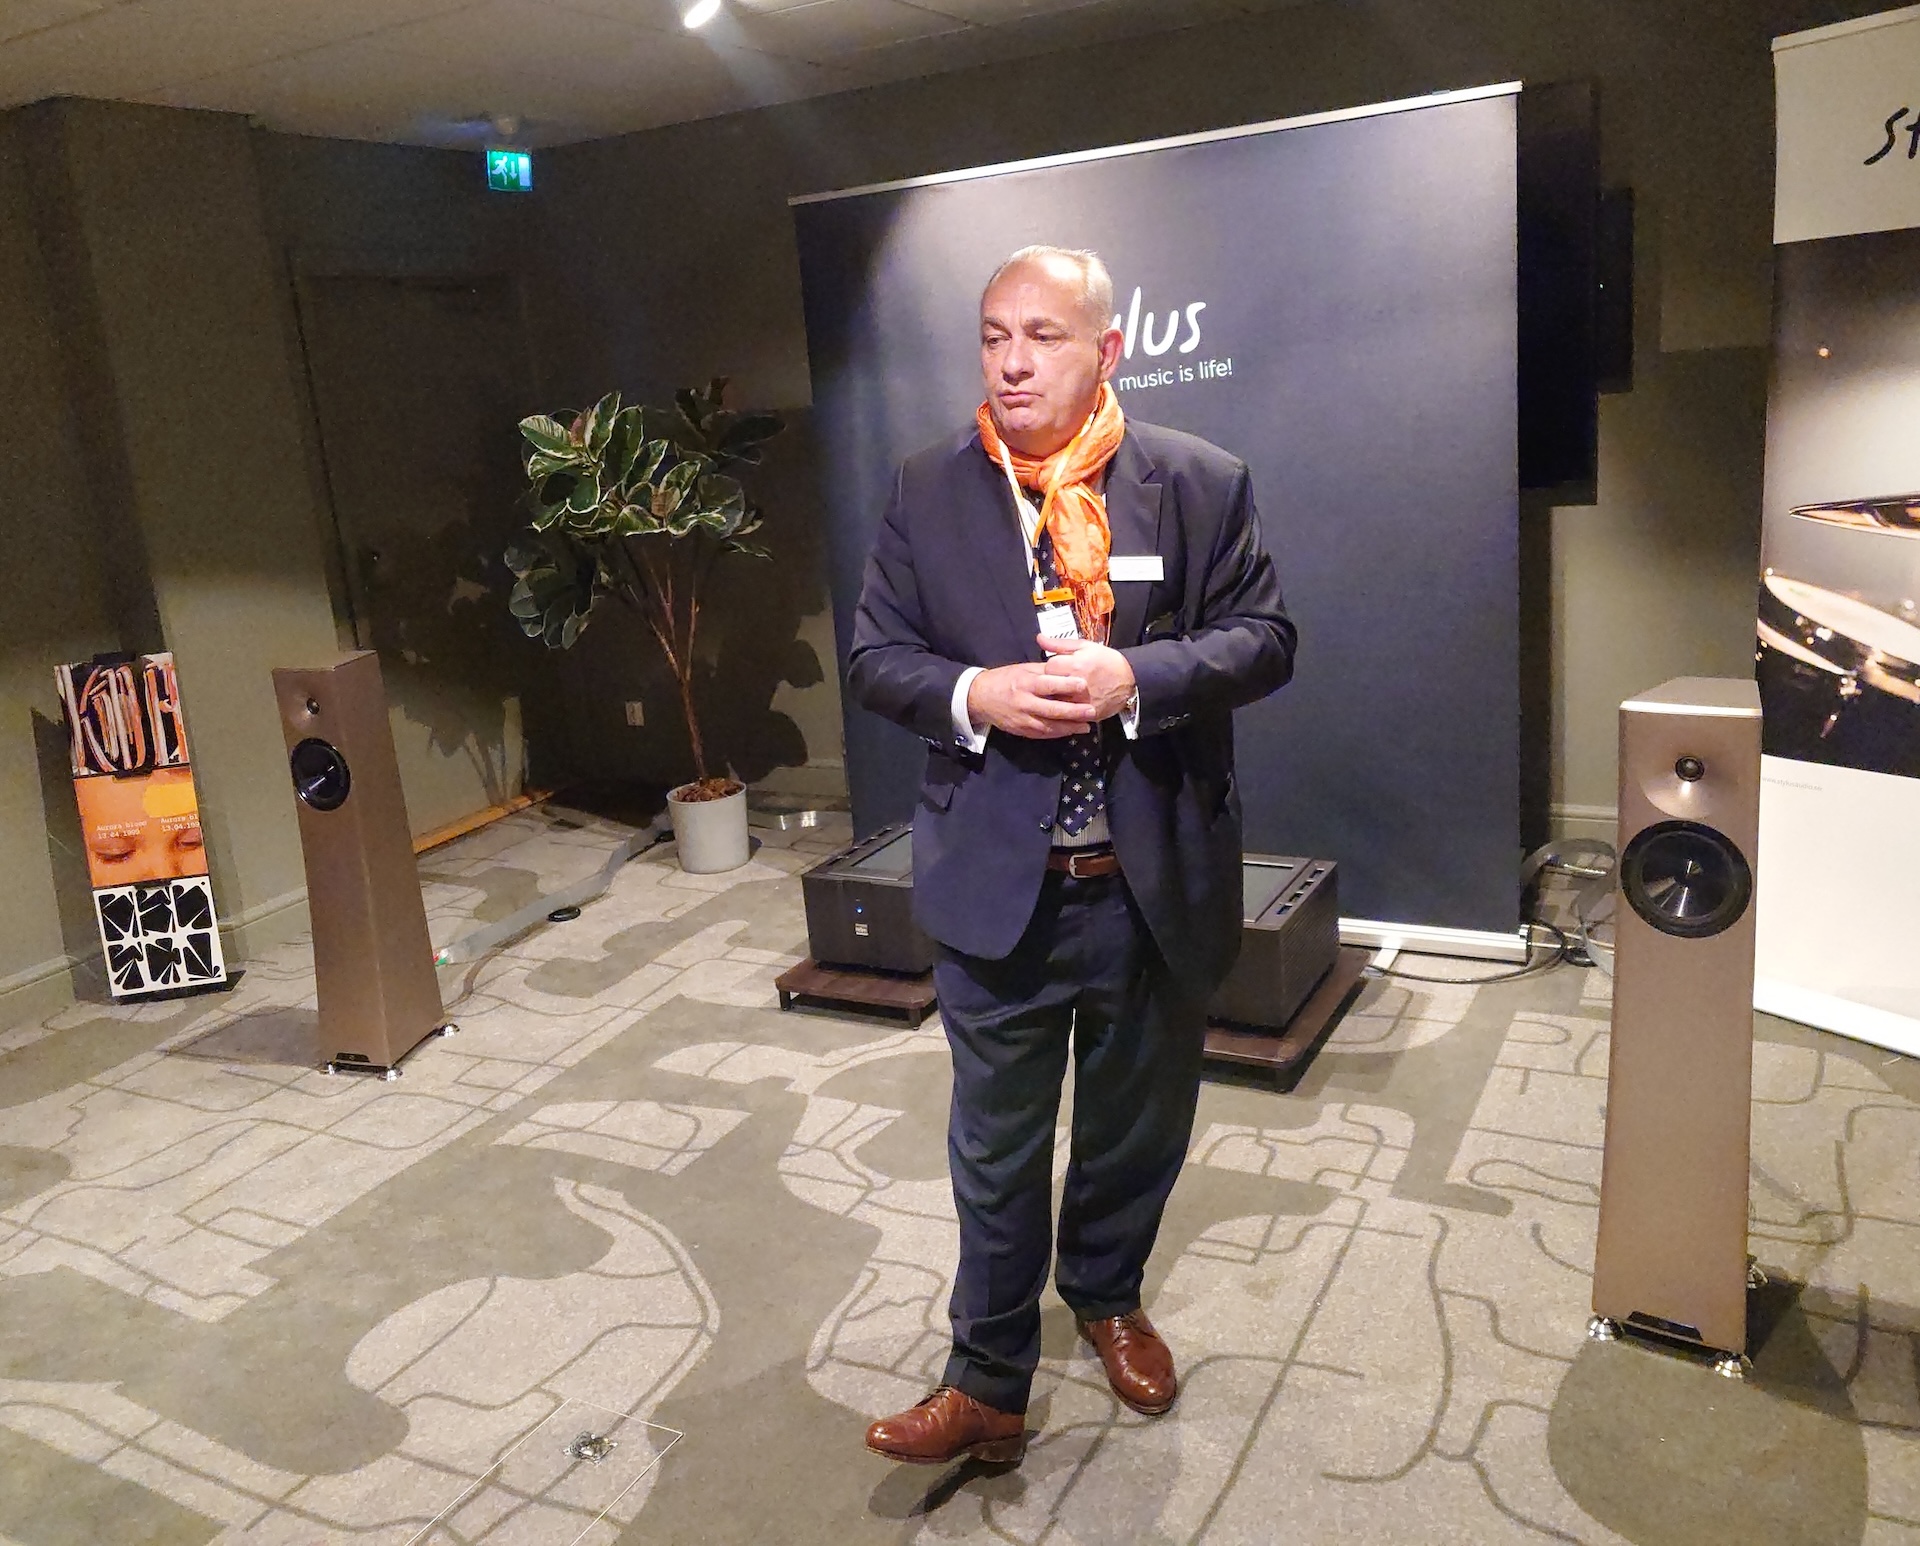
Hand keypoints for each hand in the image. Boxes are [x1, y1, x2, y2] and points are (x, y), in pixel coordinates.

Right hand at [967, 661, 1099, 739]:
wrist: (979, 697)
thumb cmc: (1004, 679)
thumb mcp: (1023, 669)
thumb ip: (1045, 671)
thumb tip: (1067, 668)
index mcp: (1025, 683)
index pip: (1049, 685)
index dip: (1067, 685)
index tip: (1084, 684)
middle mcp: (1024, 702)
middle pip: (1052, 710)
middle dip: (1073, 712)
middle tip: (1092, 712)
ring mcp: (1022, 719)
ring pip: (1049, 726)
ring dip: (1069, 727)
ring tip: (1086, 726)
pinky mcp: (1021, 730)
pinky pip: (1042, 734)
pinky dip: (1057, 734)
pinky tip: (1070, 731)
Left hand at [1037, 634, 1136, 720]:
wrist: (1131, 680)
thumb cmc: (1109, 662)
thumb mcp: (1085, 646)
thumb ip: (1059, 644)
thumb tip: (1040, 639)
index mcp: (1075, 665)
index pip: (1049, 667)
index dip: (1053, 666)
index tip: (1059, 666)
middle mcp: (1077, 685)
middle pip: (1050, 686)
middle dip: (1053, 682)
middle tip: (1061, 679)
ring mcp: (1082, 702)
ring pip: (1057, 702)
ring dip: (1058, 696)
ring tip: (1066, 691)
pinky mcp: (1088, 714)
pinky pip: (1069, 715)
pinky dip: (1068, 709)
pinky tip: (1073, 702)